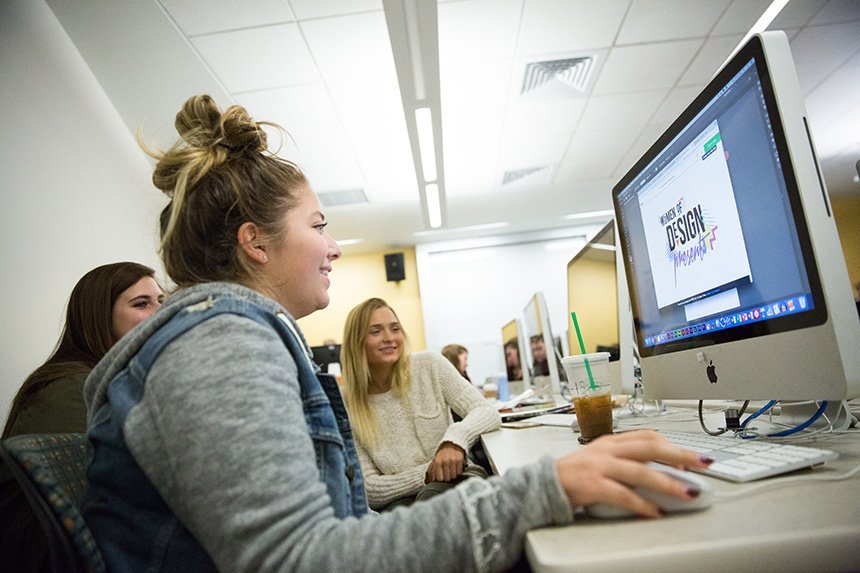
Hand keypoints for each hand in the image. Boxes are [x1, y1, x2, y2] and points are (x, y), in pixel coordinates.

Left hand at [425, 442, 466, 482]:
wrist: (451, 444)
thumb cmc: (442, 455)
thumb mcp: (434, 461)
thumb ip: (431, 472)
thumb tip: (427, 482)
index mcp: (437, 462)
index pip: (439, 478)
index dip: (441, 479)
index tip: (441, 477)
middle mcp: (445, 461)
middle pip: (447, 478)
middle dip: (447, 477)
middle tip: (447, 473)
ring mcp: (453, 461)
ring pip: (454, 476)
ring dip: (453, 475)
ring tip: (451, 470)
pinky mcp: (460, 460)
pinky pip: (459, 472)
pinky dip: (458, 471)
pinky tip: (455, 467)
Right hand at [554, 430, 712, 517]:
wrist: (545, 483)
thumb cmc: (575, 474)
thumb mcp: (600, 459)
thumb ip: (626, 461)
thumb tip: (660, 472)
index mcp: (610, 441)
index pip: (646, 435)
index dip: (671, 444)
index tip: (690, 456)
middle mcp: (607, 450)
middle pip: (649, 446)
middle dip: (680, 455)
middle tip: (702, 464)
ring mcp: (599, 466)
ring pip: (640, 471)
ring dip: (667, 483)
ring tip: (686, 493)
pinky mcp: (592, 484)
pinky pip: (623, 494)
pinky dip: (642, 504)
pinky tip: (655, 512)